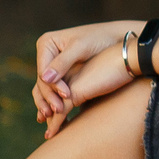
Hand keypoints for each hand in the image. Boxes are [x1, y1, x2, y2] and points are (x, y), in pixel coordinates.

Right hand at [33, 20, 140, 137]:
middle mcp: (46, 55)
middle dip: (50, 97)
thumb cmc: (101, 38)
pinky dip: (54, 102)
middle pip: (42, 81)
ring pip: (45, 89)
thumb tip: (45, 79)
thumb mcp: (82, 47)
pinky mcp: (61, 75)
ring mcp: (52, 66)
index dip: (53, 86)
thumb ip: (63, 62)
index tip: (68, 96)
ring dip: (48, 104)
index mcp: (46, 44)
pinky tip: (56, 116)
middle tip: (58, 112)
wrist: (116, 40)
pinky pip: (53, 91)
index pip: (43, 70)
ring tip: (52, 120)